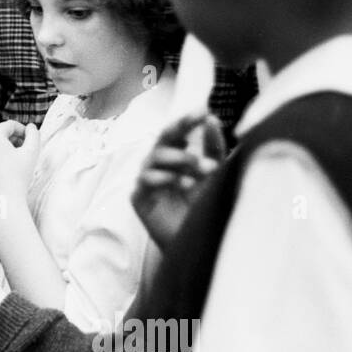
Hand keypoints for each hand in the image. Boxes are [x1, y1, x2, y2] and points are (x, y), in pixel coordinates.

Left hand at [0, 120, 39, 210]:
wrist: (3, 201)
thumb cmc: (18, 176)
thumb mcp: (31, 152)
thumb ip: (34, 135)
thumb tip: (31, 127)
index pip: (9, 125)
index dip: (22, 131)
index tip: (29, 140)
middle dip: (11, 139)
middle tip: (22, 150)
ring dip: (0, 148)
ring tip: (12, 160)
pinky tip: (0, 169)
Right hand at [132, 112, 225, 251]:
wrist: (193, 241)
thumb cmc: (200, 206)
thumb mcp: (213, 174)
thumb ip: (213, 148)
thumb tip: (212, 119)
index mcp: (175, 155)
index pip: (178, 131)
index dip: (187, 120)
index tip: (202, 110)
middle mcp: (158, 163)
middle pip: (163, 138)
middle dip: (180, 129)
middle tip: (199, 125)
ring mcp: (146, 179)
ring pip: (155, 156)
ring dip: (181, 159)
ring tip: (204, 169)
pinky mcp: (139, 198)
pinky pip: (145, 180)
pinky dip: (162, 178)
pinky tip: (180, 183)